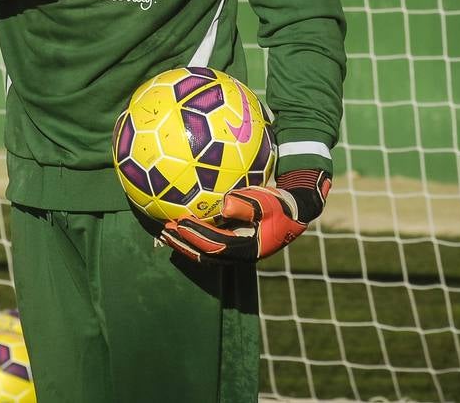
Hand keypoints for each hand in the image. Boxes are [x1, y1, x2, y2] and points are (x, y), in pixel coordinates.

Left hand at [157, 169, 330, 264]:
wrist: (295, 213)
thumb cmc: (281, 206)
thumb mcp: (268, 203)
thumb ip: (247, 205)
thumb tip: (224, 205)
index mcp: (247, 247)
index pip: (215, 244)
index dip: (196, 236)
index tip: (179, 224)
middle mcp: (239, 255)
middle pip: (205, 254)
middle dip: (184, 244)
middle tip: (165, 232)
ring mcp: (236, 253)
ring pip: (204, 253)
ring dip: (185, 244)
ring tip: (166, 234)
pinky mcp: (234, 246)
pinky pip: (209, 246)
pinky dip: (193, 240)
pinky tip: (181, 228)